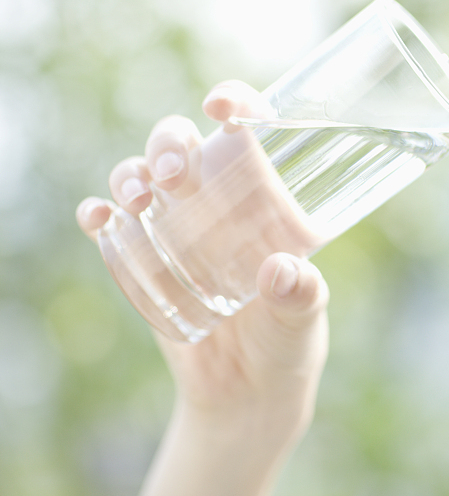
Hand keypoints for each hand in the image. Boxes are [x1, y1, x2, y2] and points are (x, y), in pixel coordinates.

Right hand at [77, 81, 329, 495]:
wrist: (247, 393)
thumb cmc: (287, 342)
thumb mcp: (302, 320)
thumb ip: (301, 297)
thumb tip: (282, 272)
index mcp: (266, 198)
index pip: (250, 132)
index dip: (237, 101)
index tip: (224, 104)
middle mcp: (218, 201)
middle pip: (184, 144)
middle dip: (169, 142)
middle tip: (172, 174)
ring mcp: (177, 227)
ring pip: (141, 175)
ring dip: (131, 174)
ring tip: (140, 200)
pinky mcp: (143, 260)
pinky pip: (111, 226)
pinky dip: (98, 214)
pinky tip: (98, 219)